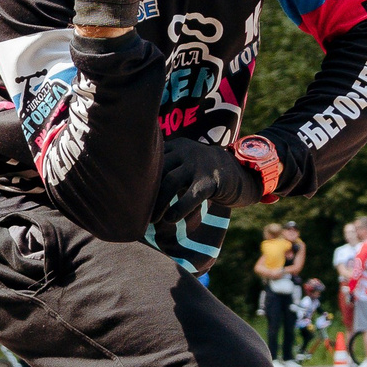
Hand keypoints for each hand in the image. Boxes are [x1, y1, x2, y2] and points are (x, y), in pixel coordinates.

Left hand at [147, 139, 263, 270]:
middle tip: (135, 212)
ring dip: (157, 204)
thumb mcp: (184, 163)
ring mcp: (198, 165)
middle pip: (156, 170)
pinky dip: (177, 209)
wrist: (240, 172)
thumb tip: (136, 190)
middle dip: (144, 193)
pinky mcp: (210, 181)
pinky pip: (190, 196)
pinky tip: (169, 220)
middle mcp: (185, 151)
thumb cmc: (204, 173)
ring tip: (151, 220)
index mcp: (175, 146)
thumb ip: (165, 169)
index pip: (150, 159)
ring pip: (169, 182)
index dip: (136, 177)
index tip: (126, 194)